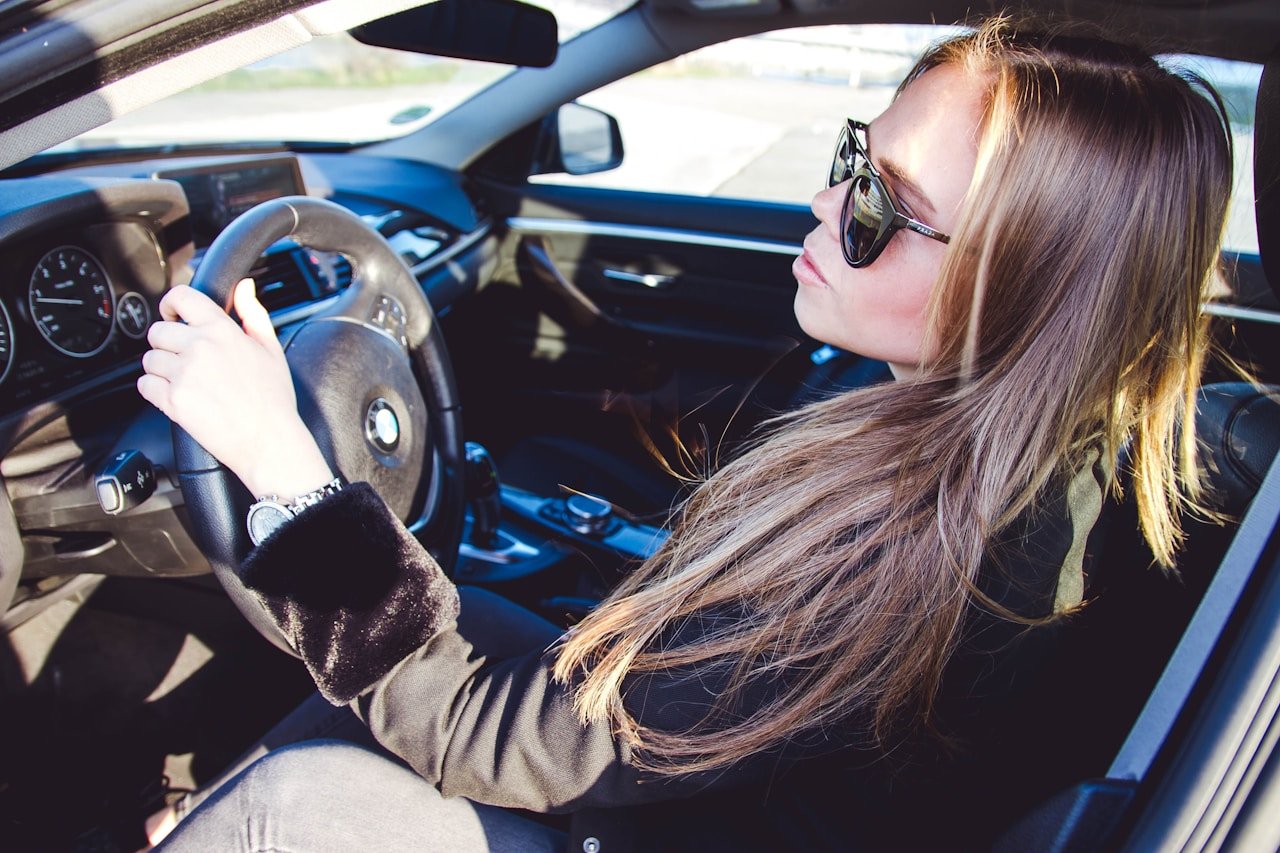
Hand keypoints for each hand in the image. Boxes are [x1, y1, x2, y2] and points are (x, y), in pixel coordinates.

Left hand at [137, 279, 334, 501]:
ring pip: (149, 359)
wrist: (269, 441)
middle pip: (158, 331)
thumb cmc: (274, 399)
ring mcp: (184, 374)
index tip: (173, 315)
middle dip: (168, 344)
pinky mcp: (172, 400)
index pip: (181, 297)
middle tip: (186, 361)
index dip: (171, 304)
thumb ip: (253, 313)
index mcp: (222, 330)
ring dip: (161, 369)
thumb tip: (244, 288)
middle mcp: (200, 347)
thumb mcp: (271, 349)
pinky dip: (155, 391)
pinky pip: (145, 385)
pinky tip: (178, 396)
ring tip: (186, 382)